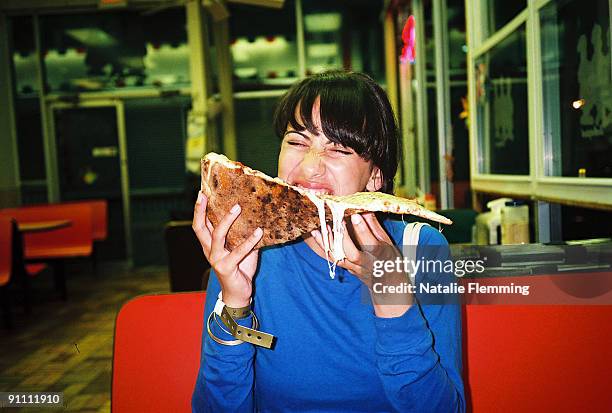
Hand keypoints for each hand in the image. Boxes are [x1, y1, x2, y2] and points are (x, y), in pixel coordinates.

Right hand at [192, 191, 262, 306]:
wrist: (239, 294)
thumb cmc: (240, 269)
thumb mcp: (242, 249)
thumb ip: (243, 234)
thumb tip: (256, 216)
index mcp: (210, 245)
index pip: (200, 224)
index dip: (199, 209)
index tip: (202, 193)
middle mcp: (209, 250)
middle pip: (200, 227)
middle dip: (201, 210)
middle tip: (206, 195)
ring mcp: (216, 259)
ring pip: (218, 235)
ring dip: (227, 220)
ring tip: (238, 207)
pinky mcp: (226, 267)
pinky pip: (239, 251)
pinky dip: (250, 240)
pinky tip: (259, 231)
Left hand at [311, 212, 412, 316]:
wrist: (388, 285)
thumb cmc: (390, 260)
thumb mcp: (388, 243)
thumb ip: (376, 228)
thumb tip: (366, 210)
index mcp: (382, 256)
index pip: (372, 244)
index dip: (363, 230)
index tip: (355, 215)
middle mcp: (368, 264)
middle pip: (353, 254)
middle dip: (343, 237)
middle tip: (336, 221)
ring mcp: (356, 269)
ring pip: (340, 258)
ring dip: (328, 243)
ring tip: (320, 228)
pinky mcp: (348, 270)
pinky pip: (334, 260)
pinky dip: (324, 247)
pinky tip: (317, 236)